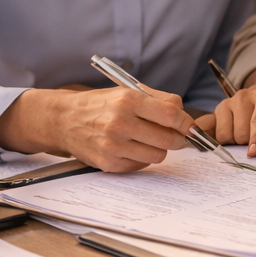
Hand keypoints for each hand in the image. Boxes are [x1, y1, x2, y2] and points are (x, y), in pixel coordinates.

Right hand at [0, 85, 194, 172]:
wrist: (64, 119)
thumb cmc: (100, 104)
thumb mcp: (127, 92)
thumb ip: (159, 99)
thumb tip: (184, 115)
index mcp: (128, 100)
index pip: (170, 115)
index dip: (186, 123)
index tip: (190, 127)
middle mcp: (120, 123)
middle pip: (168, 139)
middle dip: (178, 139)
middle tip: (177, 136)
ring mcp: (113, 145)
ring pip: (158, 155)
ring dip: (160, 149)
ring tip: (148, 139)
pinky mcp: (109, 163)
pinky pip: (142, 164)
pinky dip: (143, 157)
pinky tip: (132, 147)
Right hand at [212, 64, 255, 156]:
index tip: (253, 153)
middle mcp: (244, 96)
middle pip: (240, 132)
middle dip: (247, 143)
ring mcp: (228, 103)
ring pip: (224, 134)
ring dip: (234, 142)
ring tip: (245, 137)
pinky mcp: (218, 110)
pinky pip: (207, 128)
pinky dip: (210, 137)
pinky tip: (216, 143)